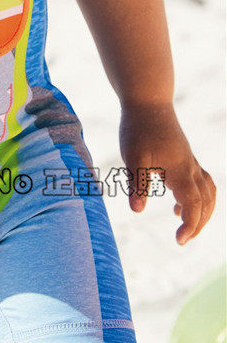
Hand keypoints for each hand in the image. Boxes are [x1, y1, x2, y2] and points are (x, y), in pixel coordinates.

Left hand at [119, 102, 215, 244]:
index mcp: (180, 171)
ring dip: (202, 211)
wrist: (147, 101)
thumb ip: (136, 183)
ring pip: (208, 192)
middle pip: (207, 202)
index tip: (179, 241)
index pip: (195, 205)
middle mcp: (190, 167)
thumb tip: (137, 211)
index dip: (191, 226)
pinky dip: (198, 198)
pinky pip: (201, 182)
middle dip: (199, 224)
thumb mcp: (133, 156)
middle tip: (181, 240)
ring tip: (184, 224)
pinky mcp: (185, 156)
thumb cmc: (138, 128)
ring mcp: (190, 161)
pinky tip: (177, 205)